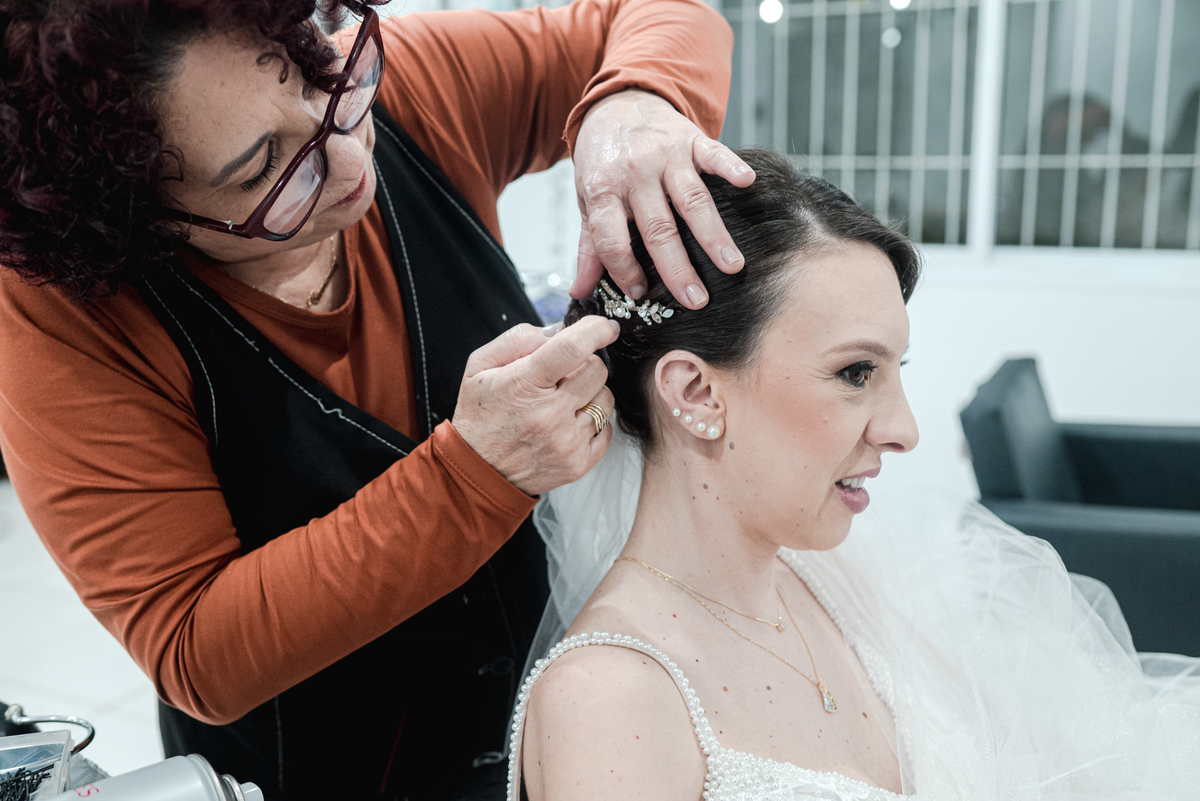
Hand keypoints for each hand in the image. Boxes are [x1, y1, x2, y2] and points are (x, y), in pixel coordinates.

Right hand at [452, 317, 618, 495]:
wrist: (477, 472)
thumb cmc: (480, 415)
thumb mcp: (480, 367)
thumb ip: (518, 340)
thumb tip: (561, 329)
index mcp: (523, 385)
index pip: (573, 348)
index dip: (596, 330)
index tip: (605, 326)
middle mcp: (549, 415)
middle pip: (597, 371)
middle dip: (585, 364)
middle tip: (564, 374)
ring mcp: (566, 442)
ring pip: (605, 399)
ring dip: (590, 393)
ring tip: (563, 401)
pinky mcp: (579, 463)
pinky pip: (607, 428)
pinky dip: (594, 421)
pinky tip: (569, 423)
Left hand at [570, 89, 755, 309]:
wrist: (616, 104)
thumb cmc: (604, 160)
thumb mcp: (588, 200)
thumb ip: (589, 246)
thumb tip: (580, 292)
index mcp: (603, 191)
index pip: (611, 239)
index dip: (623, 269)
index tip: (640, 293)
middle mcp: (635, 174)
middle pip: (657, 228)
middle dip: (678, 267)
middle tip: (697, 299)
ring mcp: (664, 155)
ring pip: (691, 200)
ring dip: (713, 234)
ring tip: (732, 265)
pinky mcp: (690, 139)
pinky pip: (713, 153)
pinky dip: (730, 166)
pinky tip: (746, 182)